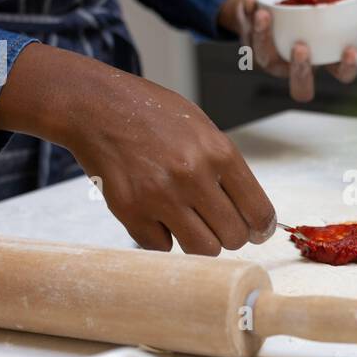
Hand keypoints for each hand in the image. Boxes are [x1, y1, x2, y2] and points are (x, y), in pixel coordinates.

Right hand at [0, 44, 275, 254]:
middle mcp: (193, 176)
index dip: (261, 229)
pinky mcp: (131, 211)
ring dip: (199, 241)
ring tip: (187, 221)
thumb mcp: (202, 128)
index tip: (257, 232)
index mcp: (218, 153)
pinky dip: (162, 237)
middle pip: (234, 237)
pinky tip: (155, 214)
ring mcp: (161, 196)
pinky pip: (162, 247)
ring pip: (203, 250)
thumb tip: (252, 215)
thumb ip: (227, 168)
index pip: (258, 212)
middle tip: (216, 224)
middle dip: (229, 235)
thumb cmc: (152, 114)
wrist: (96, 105)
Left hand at [220, 0, 356, 102]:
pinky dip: (247, 15)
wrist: (274, 7)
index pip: (342, 74)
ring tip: (265, 15)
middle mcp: (298, 66)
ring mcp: (273, 59)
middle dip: (300, 71)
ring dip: (264, 37)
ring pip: (266, 59)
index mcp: (324, 58)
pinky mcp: (252, 45)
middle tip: (302, 47)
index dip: (348, 68)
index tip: (350, 49)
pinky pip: (247, 34)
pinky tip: (251, 1)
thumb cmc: (308, 7)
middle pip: (301, 89)